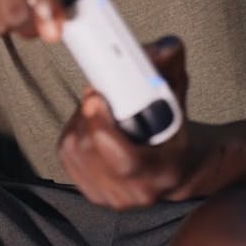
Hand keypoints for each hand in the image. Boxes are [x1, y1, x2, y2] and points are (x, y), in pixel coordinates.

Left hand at [58, 36, 211, 208]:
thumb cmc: (174, 130)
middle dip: (87, 115)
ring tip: (97, 110)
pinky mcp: (91, 191)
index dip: (102, 127)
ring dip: (79, 123)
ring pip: (75, 151)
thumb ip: (170, 66)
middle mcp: (136, 192)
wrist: (174, 164)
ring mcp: (111, 196)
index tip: (95, 98)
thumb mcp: (178, 93)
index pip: (123, 159)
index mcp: (162, 172)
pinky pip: (67, 156)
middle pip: (91, 150)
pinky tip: (88, 125)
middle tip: (96, 94)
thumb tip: (161, 49)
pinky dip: (73, 134)